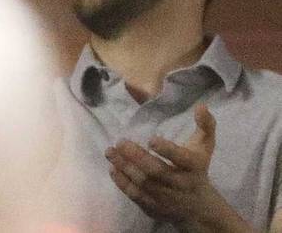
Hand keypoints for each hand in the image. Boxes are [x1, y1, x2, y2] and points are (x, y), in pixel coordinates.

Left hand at [104, 104, 247, 230]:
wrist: (199, 208)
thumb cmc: (198, 169)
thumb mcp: (205, 147)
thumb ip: (205, 126)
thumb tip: (201, 106)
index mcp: (193, 167)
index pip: (181, 159)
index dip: (167, 150)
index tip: (151, 139)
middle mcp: (179, 184)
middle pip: (157, 171)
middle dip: (137, 157)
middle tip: (120, 142)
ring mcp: (166, 197)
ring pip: (143, 183)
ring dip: (124, 167)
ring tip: (110, 152)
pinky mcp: (154, 207)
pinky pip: (136, 195)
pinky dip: (123, 182)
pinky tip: (112, 168)